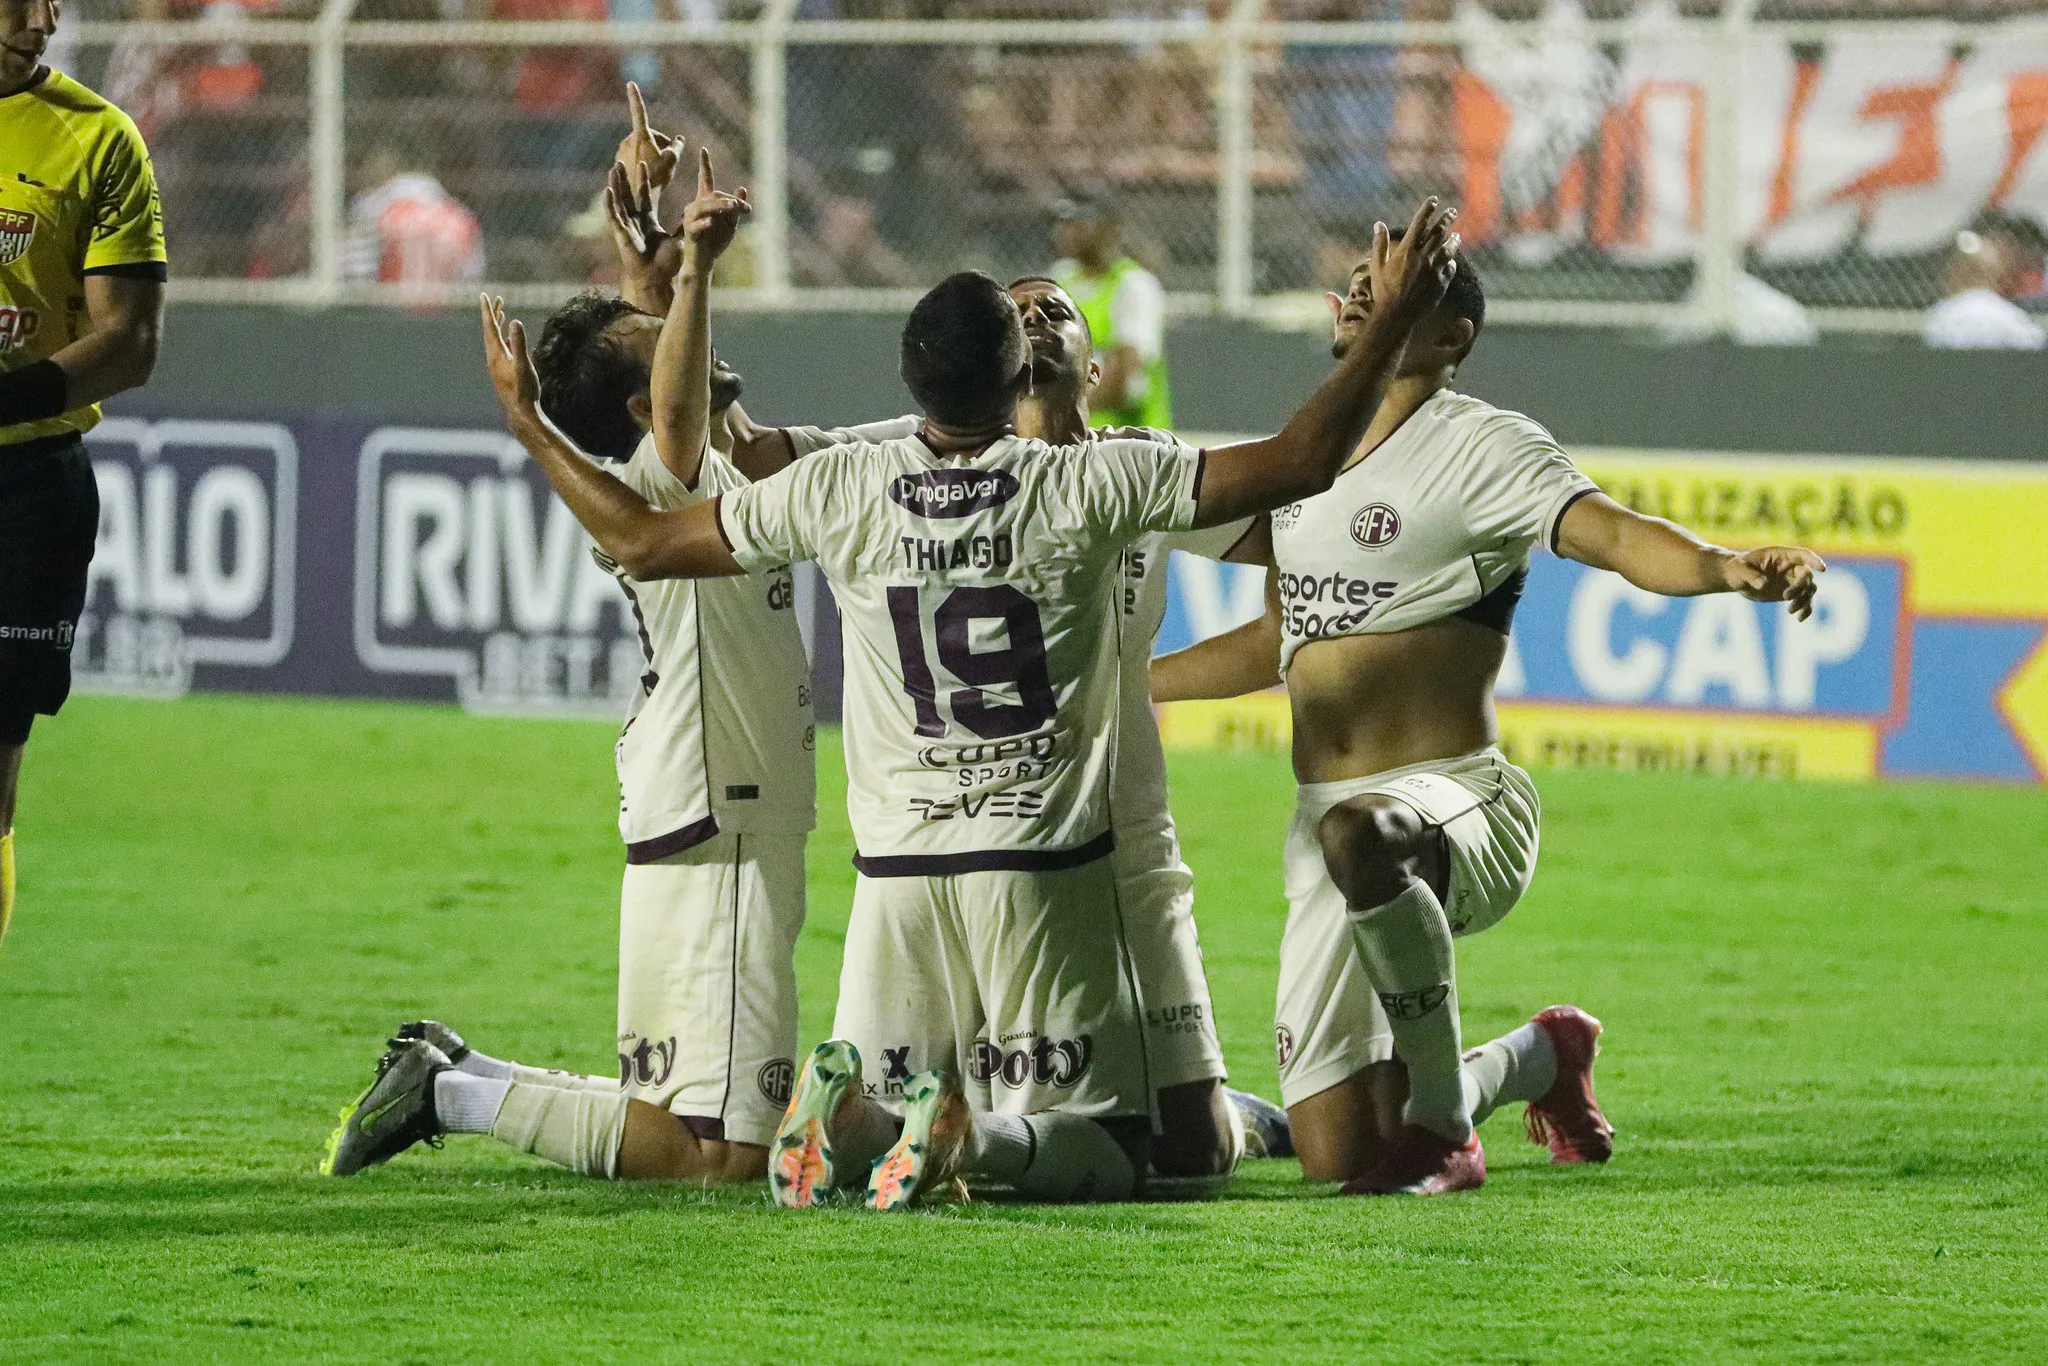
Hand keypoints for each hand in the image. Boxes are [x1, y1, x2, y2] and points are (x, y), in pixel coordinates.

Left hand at [479, 294, 543, 431]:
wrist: (520, 412)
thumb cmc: (524, 390)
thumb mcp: (523, 365)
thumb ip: (519, 343)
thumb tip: (515, 321)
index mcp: (496, 353)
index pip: (490, 327)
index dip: (488, 310)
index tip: (484, 296)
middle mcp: (493, 357)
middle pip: (490, 330)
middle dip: (492, 313)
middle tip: (496, 299)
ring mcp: (497, 364)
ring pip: (494, 339)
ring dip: (497, 325)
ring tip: (501, 313)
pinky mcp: (502, 370)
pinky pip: (500, 348)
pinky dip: (503, 337)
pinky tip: (509, 338)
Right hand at [606, 159, 683, 296]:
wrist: (657, 280)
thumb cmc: (667, 264)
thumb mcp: (680, 238)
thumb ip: (688, 226)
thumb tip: (704, 215)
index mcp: (647, 221)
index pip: (644, 195)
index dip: (643, 180)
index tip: (643, 163)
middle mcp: (634, 221)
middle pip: (628, 194)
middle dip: (625, 178)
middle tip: (621, 160)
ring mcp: (626, 227)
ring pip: (618, 201)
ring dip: (616, 184)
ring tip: (614, 168)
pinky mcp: (620, 235)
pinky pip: (613, 216)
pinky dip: (610, 203)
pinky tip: (608, 190)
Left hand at [614, 81, 680, 200]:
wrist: (637, 197)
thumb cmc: (656, 177)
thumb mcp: (672, 160)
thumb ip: (676, 146)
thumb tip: (678, 139)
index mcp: (640, 136)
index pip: (639, 111)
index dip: (636, 96)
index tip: (630, 83)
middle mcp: (628, 140)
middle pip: (647, 135)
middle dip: (659, 142)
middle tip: (670, 156)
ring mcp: (622, 150)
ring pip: (641, 146)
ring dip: (651, 152)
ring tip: (660, 167)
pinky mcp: (619, 160)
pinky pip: (634, 156)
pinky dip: (642, 160)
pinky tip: (648, 173)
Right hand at [678, 146, 750, 269]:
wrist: (705, 262)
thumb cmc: (716, 242)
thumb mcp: (731, 223)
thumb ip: (736, 207)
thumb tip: (742, 187)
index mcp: (706, 202)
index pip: (705, 180)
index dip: (704, 165)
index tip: (703, 149)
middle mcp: (695, 206)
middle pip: (714, 195)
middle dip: (731, 200)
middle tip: (746, 208)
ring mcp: (691, 219)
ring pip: (705, 207)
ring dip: (721, 206)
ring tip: (734, 207)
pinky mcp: (689, 232)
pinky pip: (695, 225)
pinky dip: (704, 224)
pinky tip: (710, 223)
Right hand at [1365, 198, 1459, 330]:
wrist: (1395, 316)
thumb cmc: (1382, 291)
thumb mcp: (1377, 266)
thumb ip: (1380, 244)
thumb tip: (1379, 224)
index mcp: (1407, 250)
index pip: (1420, 222)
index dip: (1427, 209)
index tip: (1433, 200)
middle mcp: (1423, 257)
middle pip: (1438, 232)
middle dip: (1446, 219)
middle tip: (1452, 211)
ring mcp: (1434, 270)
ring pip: (1448, 249)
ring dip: (1453, 240)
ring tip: (1457, 236)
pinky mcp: (1441, 283)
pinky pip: (1450, 269)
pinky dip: (1451, 263)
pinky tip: (1451, 261)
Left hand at [1723, 546, 1825, 619]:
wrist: (1736, 578)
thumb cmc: (1737, 568)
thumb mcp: (1739, 569)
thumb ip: (1751, 575)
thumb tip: (1763, 584)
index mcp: (1781, 555)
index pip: (1803, 555)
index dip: (1814, 561)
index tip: (1822, 569)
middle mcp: (1791, 566)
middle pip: (1806, 576)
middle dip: (1800, 587)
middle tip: (1785, 598)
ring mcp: (1792, 580)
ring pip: (1809, 589)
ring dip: (1804, 601)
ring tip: (1790, 611)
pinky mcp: (1791, 593)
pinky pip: (1804, 601)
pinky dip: (1805, 609)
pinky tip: (1800, 618)